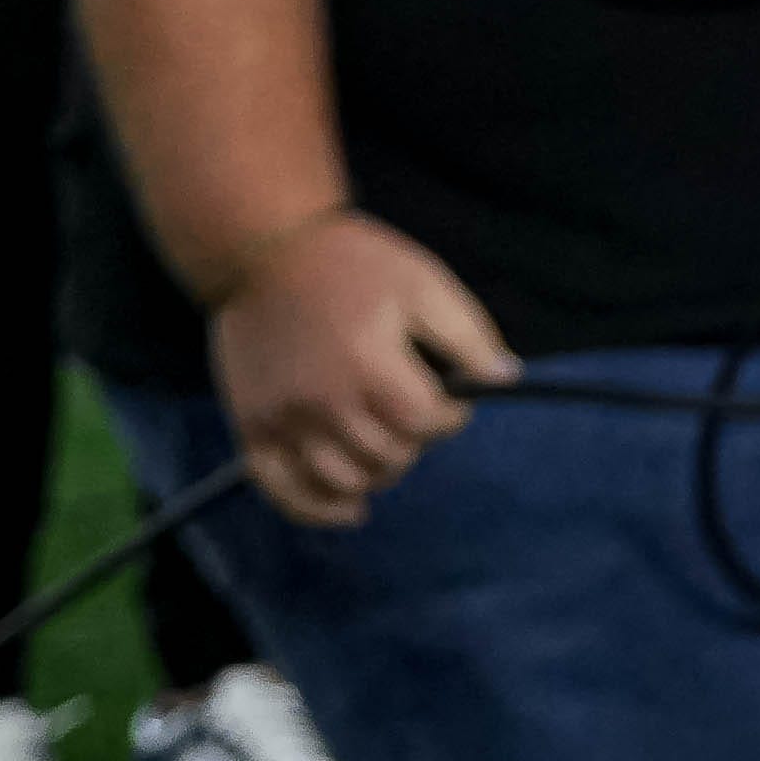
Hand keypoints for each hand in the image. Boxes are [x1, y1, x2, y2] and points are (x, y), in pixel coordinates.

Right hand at [208, 209, 513, 525]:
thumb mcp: (423, 284)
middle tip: (414, 412)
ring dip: (379, 472)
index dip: (450, 416)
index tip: (450, 398)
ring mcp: (282, 420)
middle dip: (416, 440)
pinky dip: (318, 509)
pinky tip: (351, 509)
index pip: (426, 423)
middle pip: (389, 457)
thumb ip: (468, 336)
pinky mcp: (251, 429)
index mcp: (369, 365)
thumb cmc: (354, 264)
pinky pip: (283, 492)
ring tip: (389, 445)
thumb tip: (508, 379)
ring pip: (345, 481)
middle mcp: (323, 402)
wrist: (264, 251)